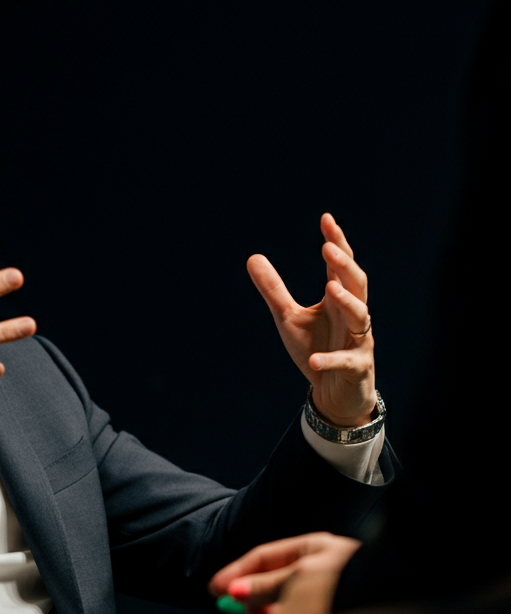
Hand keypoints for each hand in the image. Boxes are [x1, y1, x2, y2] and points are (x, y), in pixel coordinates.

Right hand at [208, 532, 361, 613]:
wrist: (390, 609)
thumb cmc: (349, 588)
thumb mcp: (300, 580)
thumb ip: (266, 585)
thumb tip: (236, 591)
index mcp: (317, 548)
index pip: (264, 556)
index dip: (236, 573)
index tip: (215, 589)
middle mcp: (322, 566)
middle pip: (272, 578)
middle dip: (251, 594)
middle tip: (233, 609)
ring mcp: (328, 590)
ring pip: (283, 599)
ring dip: (266, 610)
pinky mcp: (333, 613)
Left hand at [247, 213, 375, 426]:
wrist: (335, 395)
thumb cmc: (316, 349)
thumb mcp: (288, 318)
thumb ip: (274, 289)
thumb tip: (252, 256)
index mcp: (338, 300)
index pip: (341, 266)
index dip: (337, 243)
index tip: (326, 219)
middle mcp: (352, 316)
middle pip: (357, 284)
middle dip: (344, 265)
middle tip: (327, 248)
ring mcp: (358, 341)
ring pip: (361, 317)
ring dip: (347, 302)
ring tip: (329, 289)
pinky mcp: (357, 368)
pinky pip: (347, 362)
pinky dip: (330, 360)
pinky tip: (313, 360)